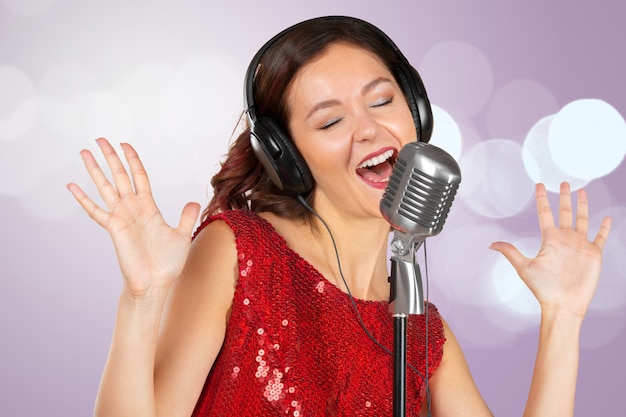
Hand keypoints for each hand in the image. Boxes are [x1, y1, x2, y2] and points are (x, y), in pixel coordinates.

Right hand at [67, 138, 200, 299]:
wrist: (155, 283)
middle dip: (110, 157)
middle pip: (120, 176)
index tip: (125, 145)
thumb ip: (185, 217)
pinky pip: (95, 210)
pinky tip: (71, 186)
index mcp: (148, 207)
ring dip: (95, 169)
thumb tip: (193, 202)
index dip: (133, 160)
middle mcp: (132, 209)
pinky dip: (83, 198)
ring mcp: (121, 217)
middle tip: (99, 139)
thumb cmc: (167, 264)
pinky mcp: (113, 228)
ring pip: (106, 187)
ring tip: (84, 152)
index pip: (139, 177)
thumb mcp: (181, 235)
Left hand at [490, 182, 611, 318]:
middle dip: (564, 197)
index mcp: (549, 240)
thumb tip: (491, 245)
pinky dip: (605, 228)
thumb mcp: (524, 267)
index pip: (545, 213)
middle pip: (565, 212)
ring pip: (583, 220)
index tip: (539, 185)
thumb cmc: (544, 289)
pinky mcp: (593, 254)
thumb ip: (510, 252)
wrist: (564, 304)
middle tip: (564, 183)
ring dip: (583, 206)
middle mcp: (565, 239)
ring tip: (583, 192)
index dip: (542, 199)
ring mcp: (580, 245)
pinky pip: (601, 237)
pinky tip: (607, 218)